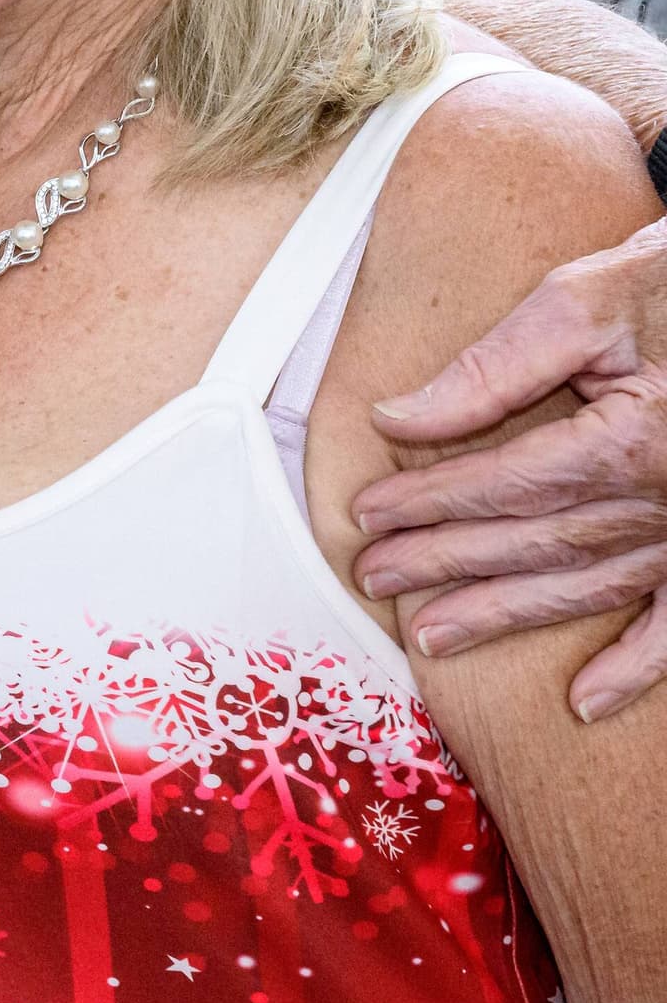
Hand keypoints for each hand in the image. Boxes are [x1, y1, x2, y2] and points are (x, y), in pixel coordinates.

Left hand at [356, 219, 666, 720]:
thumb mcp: (586, 302)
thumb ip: (494, 367)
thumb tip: (398, 417)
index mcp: (631, 441)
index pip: (504, 483)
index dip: (430, 501)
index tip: (366, 512)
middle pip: (536, 542)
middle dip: (446, 562)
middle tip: (373, 577)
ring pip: (590, 586)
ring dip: (509, 614)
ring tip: (432, 636)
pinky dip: (637, 667)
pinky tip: (585, 700)